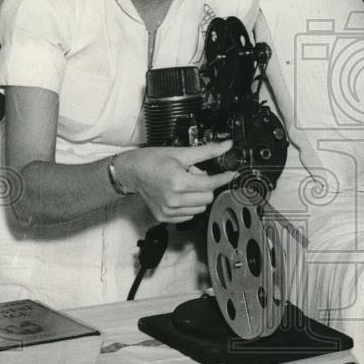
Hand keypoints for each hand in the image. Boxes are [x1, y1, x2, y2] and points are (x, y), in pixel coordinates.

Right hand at [113, 142, 237, 223]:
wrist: (130, 172)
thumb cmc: (152, 160)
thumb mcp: (180, 152)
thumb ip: (207, 151)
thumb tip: (226, 146)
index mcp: (178, 182)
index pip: (211, 184)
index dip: (224, 178)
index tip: (232, 174)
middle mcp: (173, 200)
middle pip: (208, 197)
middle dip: (206, 184)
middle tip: (192, 174)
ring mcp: (168, 211)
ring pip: (200, 207)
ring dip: (198, 195)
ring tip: (184, 183)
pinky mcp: (165, 217)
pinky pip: (189, 214)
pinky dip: (190, 204)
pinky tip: (179, 193)